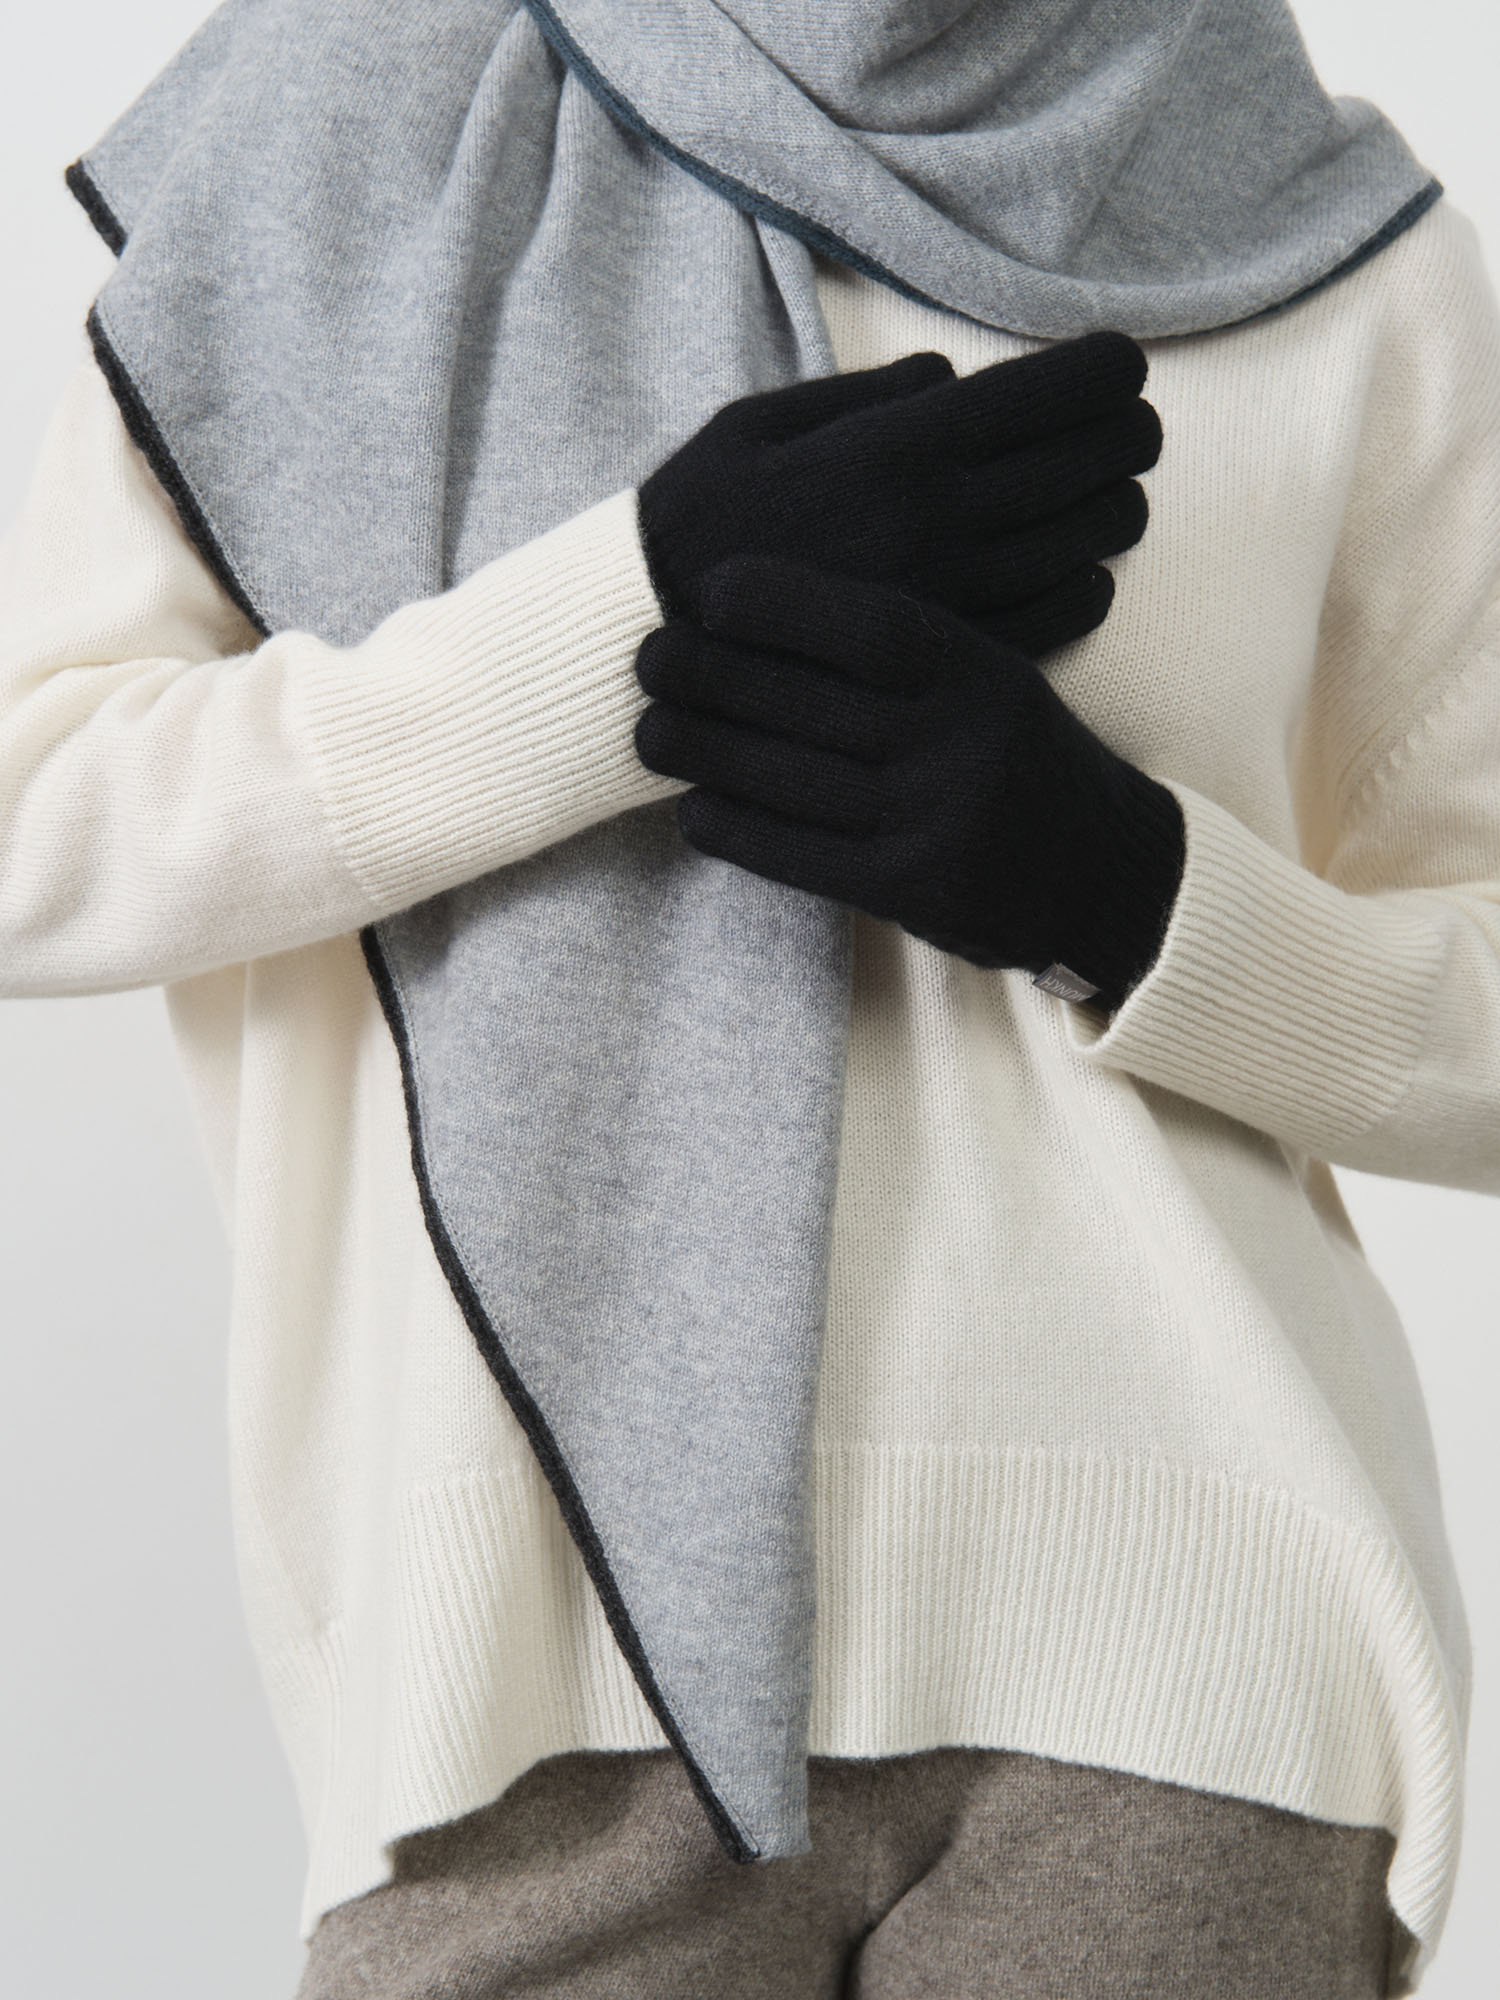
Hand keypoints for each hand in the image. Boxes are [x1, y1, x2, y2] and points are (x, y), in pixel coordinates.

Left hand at [635, 559, 1184, 1012]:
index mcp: (982, 676)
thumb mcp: (990, 678)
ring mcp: (935, 824)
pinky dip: (735, 830)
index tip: (710, 587)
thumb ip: (907, 644)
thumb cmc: (1018, 753)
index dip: (781, 603)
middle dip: (712, 676)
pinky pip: (798, 857)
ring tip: (646, 732)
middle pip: (810, 705)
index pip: (869, 627)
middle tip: (648, 656)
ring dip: (701, 754)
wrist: (1103, 871)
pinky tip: (692, 809)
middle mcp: (961, 746)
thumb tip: (768, 595)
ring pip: (789, 781)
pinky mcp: (910, 892)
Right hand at [638, 334, 1161, 649]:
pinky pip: (1063, 618)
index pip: (1059, 390)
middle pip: (1098, 459)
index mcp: (902, 446)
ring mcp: (956, 595)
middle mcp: (944, 519)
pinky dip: (1089, 585)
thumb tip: (951, 376)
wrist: (654, 645)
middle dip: (1130, 433)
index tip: (1120, 367)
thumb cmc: (699, 522)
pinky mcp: (951, 658)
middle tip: (1127, 427)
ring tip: (1106, 492)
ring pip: (1093, 538)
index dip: (1112, 370)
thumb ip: (864, 395)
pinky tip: (1079, 567)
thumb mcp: (758, 425)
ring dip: (1116, 505)